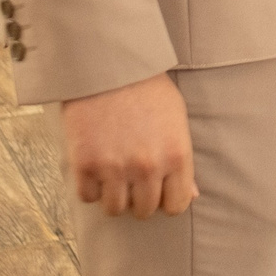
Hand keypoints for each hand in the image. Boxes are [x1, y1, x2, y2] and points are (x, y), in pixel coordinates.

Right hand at [61, 72, 197, 219]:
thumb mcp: (175, 118)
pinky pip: (87, 197)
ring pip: (114, 209)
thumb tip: (190, 195)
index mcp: (176, 155)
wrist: (107, 64)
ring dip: (112, 195)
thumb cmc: (146, 88)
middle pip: (144, 211)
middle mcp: (148, 167)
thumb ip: (183, 160)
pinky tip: (94, 166)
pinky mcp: (84, 164)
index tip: (156, 189)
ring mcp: (114, 168)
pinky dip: (89, 186)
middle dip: (138, 197)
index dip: (165, 199)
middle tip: (131, 177)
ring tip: (112, 173)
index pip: (176, 205)